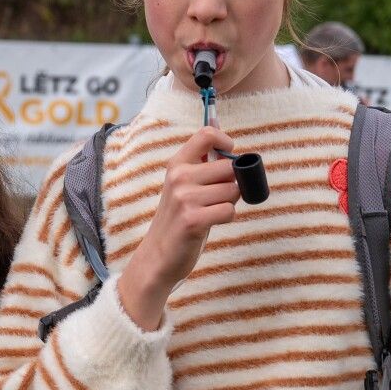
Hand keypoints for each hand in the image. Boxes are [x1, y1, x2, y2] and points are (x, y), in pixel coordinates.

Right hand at [118, 127, 240, 329]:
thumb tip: (225, 138)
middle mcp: (179, 177)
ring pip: (233, 190)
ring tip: (209, 212)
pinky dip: (226, 218)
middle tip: (216, 197)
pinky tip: (209, 223)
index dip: (226, 142)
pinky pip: (229, 211)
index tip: (228, 155)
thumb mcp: (183, 185)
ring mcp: (184, 198)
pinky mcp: (193, 219)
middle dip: (232, 183)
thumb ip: (203, 164)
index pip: (206, 135)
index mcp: (176, 165)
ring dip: (229, 203)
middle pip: (228, 167)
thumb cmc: (178, 218)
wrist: (158, 254)